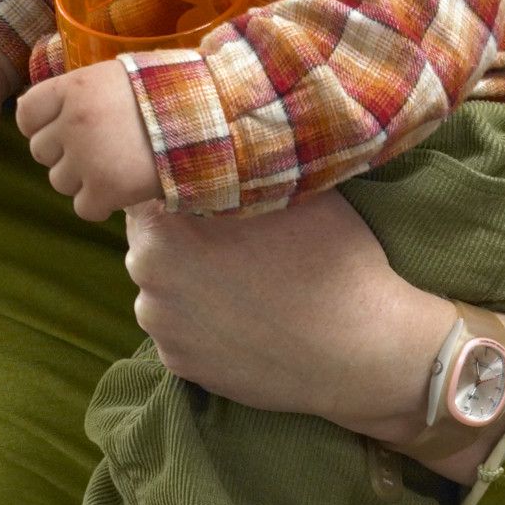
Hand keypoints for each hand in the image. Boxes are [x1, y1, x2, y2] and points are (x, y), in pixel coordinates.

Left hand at [15, 61, 165, 219]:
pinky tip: (122, 190)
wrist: (208, 116)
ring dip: (82, 180)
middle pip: (40, 151)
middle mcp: (72, 122)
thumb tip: (55, 110)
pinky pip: (83, 208)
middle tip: (99, 150)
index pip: (26, 114)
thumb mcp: (118, 75)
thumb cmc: (166, 92)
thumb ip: (83, 92)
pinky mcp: (105, 190)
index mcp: (73, 88)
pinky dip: (100, 205)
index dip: (41, 125)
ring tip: (115, 167)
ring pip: (58, 182)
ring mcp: (86, 158)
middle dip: (64, 154)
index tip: (63, 129)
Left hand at [121, 198, 504, 477]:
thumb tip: (224, 141)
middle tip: (234, 241)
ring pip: (162, 288)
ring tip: (244, 284)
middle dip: (181, 236)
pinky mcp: (177, 363)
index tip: (210, 192)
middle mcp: (147, 270)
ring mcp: (159, 323)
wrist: (359, 349)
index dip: (179, 186)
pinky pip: (180, 331)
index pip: (146, 187)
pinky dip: (202, 325)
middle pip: (150, 239)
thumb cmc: (333, 257)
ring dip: (188, 283)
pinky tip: (244, 319)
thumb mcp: (291, 188)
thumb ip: (240, 166)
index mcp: (165, 218)